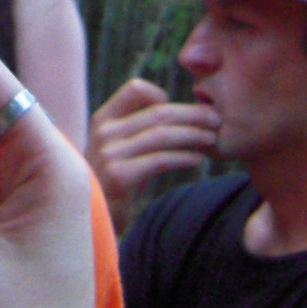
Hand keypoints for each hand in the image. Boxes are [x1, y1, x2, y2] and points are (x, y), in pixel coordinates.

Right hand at [86, 78, 217, 229]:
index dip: (162, 95)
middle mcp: (105, 132)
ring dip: (192, 134)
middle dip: (191, 114)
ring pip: (161, 135)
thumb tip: (180, 114)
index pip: (135, 89)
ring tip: (212, 138)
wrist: (91, 218)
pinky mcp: (119, 176)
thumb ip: (138, 130)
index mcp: (103, 119)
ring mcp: (110, 153)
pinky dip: (183, 157)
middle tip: (215, 119)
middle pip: (157, 112)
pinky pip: (159, 160)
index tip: (184, 110)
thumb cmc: (112, 182)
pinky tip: (197, 159)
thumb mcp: (118, 149)